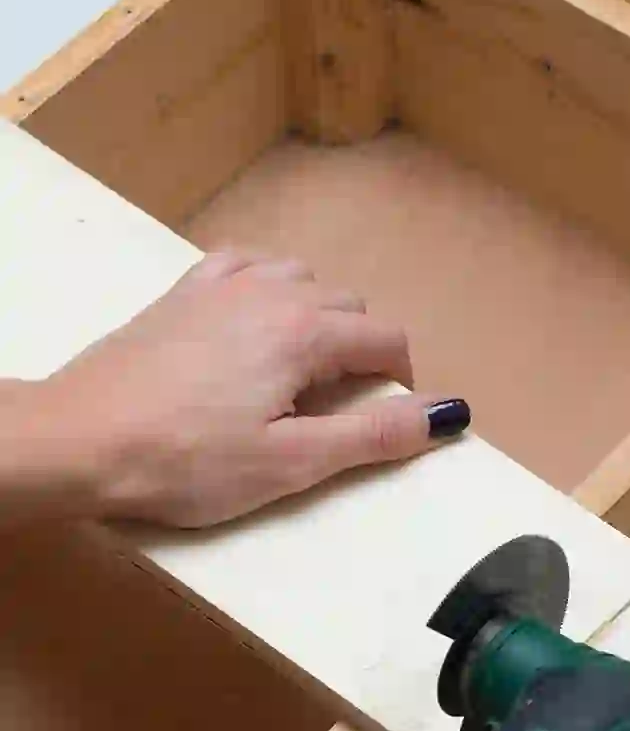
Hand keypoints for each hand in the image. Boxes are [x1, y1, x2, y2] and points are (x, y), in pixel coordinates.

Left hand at [42, 250, 469, 526]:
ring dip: (319, 320)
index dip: (402, 384)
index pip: (387, 340)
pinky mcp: (183, 293)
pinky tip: (256, 326)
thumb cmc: (186, 462)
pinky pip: (249, 267)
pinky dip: (270, 290)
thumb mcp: (293, 463)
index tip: (387, 423)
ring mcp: (222, 284)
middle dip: (362, 354)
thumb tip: (446, 414)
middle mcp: (271, 291)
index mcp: (304, 333)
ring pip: (303, 281)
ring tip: (298, 377)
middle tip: (337, 414)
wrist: (83, 441)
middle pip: (350, 307)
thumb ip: (373, 435)